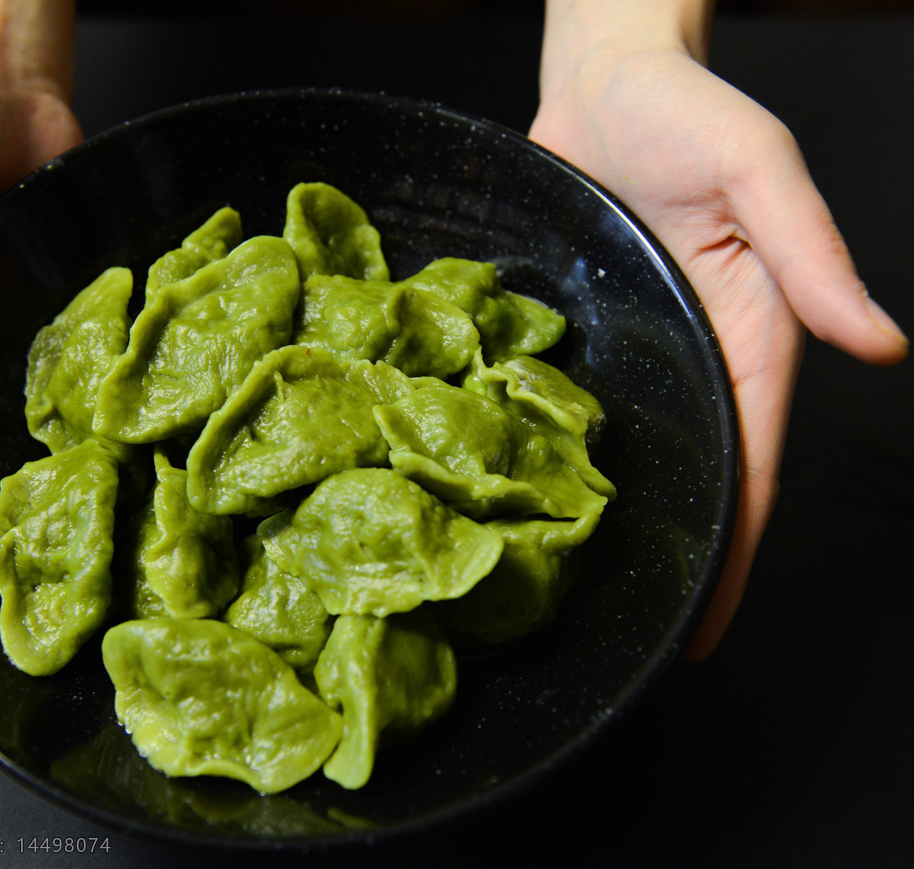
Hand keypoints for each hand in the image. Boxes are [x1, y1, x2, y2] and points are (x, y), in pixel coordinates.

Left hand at [529, 1, 906, 658]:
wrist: (602, 77)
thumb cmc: (686, 108)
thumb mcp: (759, 169)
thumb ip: (813, 254)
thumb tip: (883, 342)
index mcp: (750, 334)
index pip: (751, 465)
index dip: (733, 551)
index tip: (705, 627)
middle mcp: (695, 353)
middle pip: (694, 474)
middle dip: (676, 555)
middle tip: (631, 629)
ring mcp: (636, 345)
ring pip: (634, 451)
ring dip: (618, 516)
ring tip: (578, 588)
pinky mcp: (583, 327)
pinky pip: (571, 403)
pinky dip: (560, 452)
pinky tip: (530, 495)